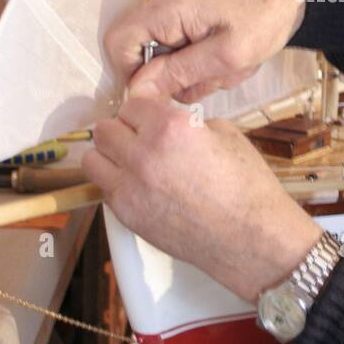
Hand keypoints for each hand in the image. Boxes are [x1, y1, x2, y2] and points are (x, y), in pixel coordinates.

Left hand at [82, 95, 323, 301]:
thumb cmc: (247, 186)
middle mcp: (143, 155)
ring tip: (132, 162)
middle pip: (105, 130)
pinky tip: (141, 187)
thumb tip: (167, 124)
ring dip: (109, 156)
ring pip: (93, 159)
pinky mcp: (127, 216)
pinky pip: (104, 189)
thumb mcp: (225, 134)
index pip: (131, 105)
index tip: (152, 119)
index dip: (144, 112)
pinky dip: (116, 183)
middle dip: (122, 130)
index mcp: (170, 128)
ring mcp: (130, 188)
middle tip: (140, 139)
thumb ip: (187, 123)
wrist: (250, 238)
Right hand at [104, 0, 306, 103]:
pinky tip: (227, 55)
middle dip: (175, 74)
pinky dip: (200, 54)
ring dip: (193, 66)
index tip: (167, 91)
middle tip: (214, 78)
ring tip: (229, 65)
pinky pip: (179, 37)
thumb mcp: (229, 56)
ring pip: (164, 48)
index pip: (119, 43)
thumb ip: (180, 73)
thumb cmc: (268, 15)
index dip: (133, 75)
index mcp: (169, 6)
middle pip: (143, 49)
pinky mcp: (188, 2)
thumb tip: (138, 91)